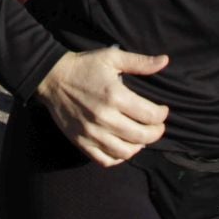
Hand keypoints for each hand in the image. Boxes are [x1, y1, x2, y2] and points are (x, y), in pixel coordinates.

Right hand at [33, 48, 170, 166]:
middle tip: (157, 126)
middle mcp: (105, 118)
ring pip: (126, 152)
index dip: (162, 115)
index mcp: (115, 96)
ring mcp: (92, 133)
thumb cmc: (84, 66)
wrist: (52, 78)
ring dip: (140, 146)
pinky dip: (119, 158)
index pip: (150, 115)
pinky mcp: (82, 142)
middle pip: (142, 136)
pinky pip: (106, 160)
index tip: (162, 110)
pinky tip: (123, 147)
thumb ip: (140, 62)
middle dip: (156, 132)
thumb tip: (165, 61)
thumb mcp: (112, 58)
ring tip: (142, 137)